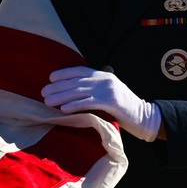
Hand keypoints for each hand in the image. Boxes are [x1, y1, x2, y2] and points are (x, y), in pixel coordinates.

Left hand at [41, 66, 160, 141]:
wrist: (144, 116)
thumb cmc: (123, 108)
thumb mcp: (108, 93)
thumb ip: (94, 89)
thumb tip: (72, 91)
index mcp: (103, 75)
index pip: (80, 71)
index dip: (64, 73)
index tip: (50, 78)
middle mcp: (104, 79)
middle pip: (76, 82)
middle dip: (58, 87)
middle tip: (43, 93)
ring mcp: (108, 89)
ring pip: (79, 92)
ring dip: (61, 97)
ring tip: (47, 102)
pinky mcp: (111, 102)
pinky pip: (88, 102)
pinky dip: (74, 105)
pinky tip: (64, 109)